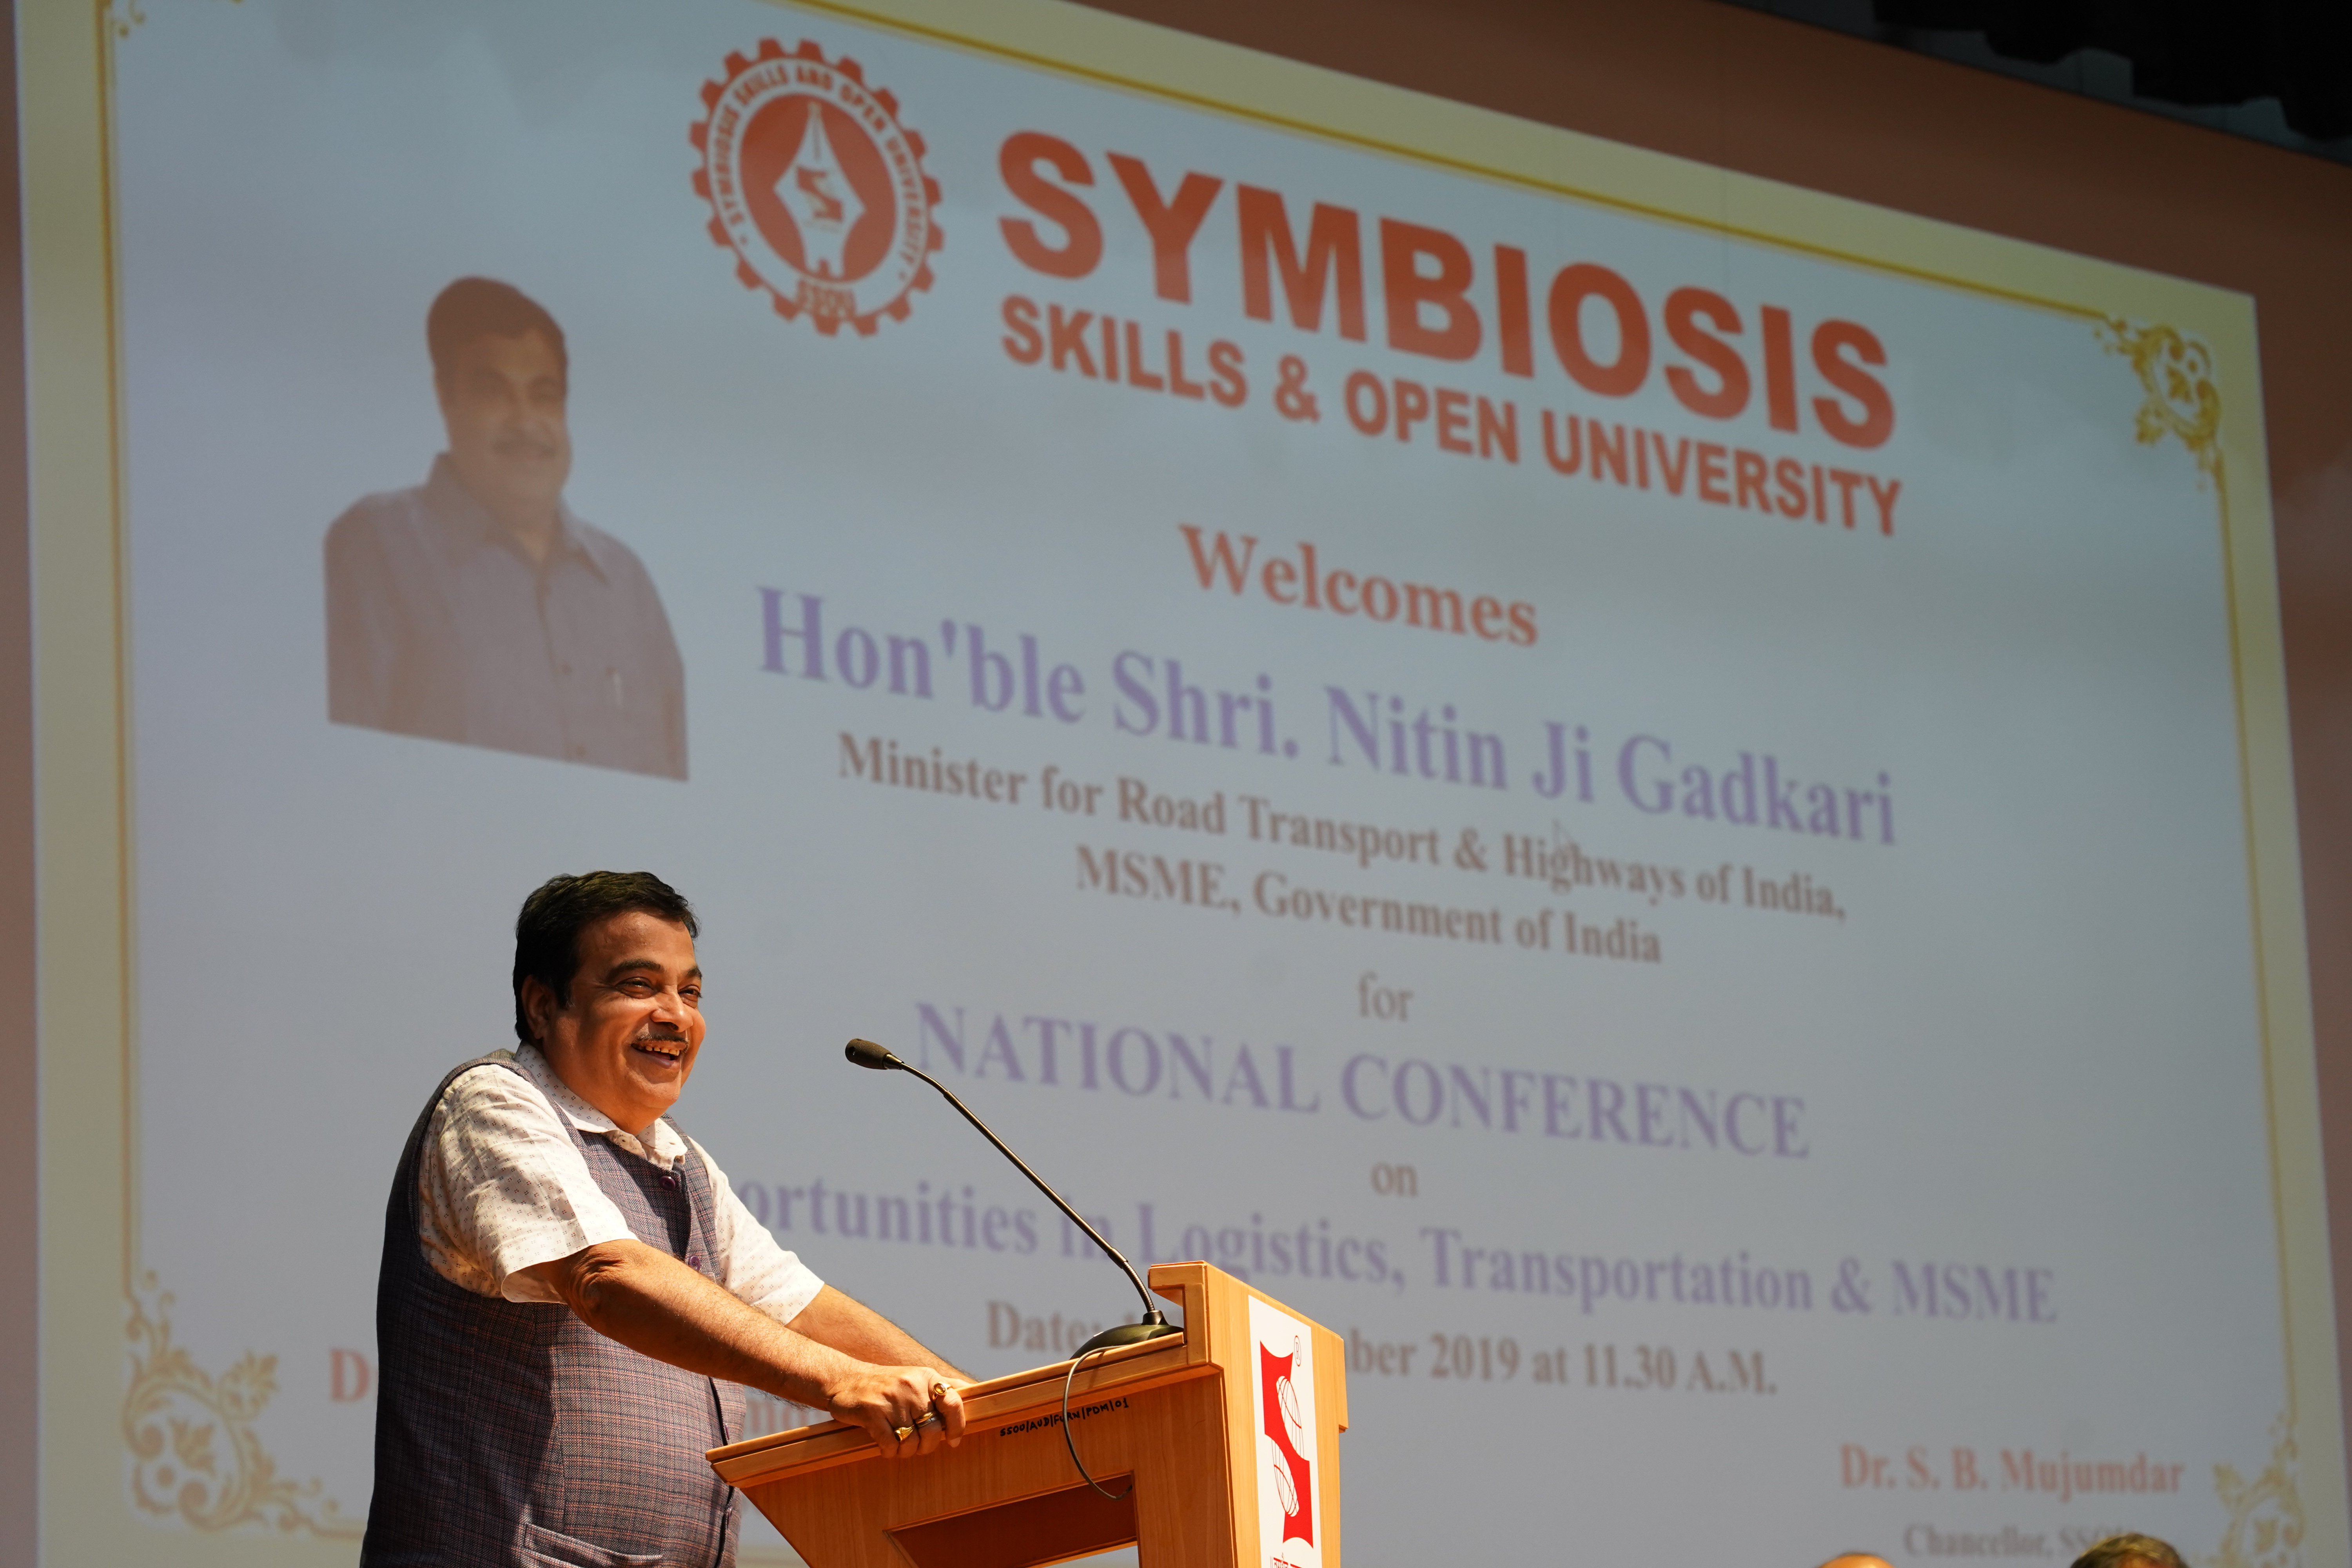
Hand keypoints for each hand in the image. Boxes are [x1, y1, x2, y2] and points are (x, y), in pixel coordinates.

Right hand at [825, 1365, 966, 1458]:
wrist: (845, 1379)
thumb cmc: (887, 1385)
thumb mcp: (917, 1378)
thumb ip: (945, 1385)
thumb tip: (975, 1391)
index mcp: (926, 1378)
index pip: (954, 1403)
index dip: (957, 1426)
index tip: (953, 1441)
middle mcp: (911, 1386)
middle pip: (933, 1431)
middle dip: (926, 1446)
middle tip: (917, 1446)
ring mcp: (891, 1399)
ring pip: (911, 1442)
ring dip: (906, 1451)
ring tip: (899, 1446)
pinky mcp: (872, 1413)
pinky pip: (890, 1445)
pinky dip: (889, 1452)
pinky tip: (885, 1447)